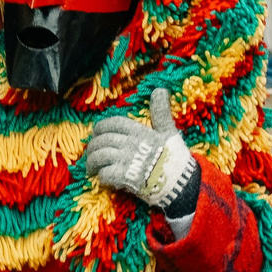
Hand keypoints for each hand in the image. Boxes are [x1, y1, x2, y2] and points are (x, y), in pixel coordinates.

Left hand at [82, 87, 197, 209]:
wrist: (180, 182)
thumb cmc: (175, 157)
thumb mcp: (169, 132)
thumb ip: (160, 113)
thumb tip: (160, 89)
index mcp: (139, 131)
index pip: (113, 123)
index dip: (101, 127)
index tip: (97, 132)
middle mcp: (129, 143)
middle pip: (102, 140)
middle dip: (93, 147)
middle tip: (91, 153)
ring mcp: (125, 160)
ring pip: (99, 156)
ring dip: (92, 162)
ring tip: (91, 168)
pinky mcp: (124, 177)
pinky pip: (104, 174)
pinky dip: (101, 176)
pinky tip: (103, 178)